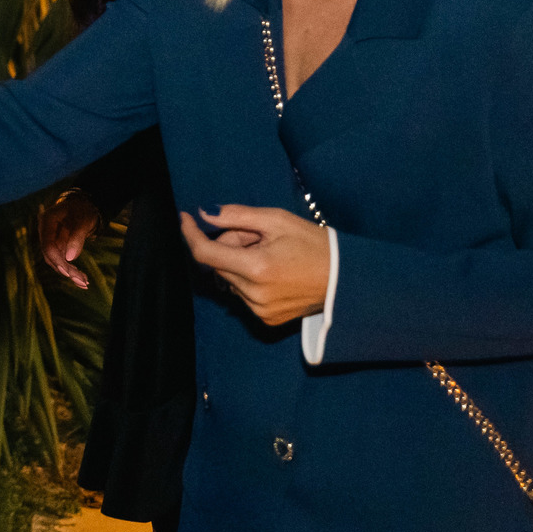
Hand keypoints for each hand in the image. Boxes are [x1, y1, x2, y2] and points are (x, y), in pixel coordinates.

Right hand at [39, 191, 102, 289]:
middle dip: (66, 270)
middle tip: (82, 282)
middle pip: (51, 256)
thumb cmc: (83, 210)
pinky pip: (62, 260)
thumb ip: (77, 237)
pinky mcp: (57, 246)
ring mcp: (51, 239)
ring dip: (70, 273)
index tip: (68, 273)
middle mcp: (46, 232)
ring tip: (85, 283)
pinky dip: (72, 270)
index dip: (56, 260)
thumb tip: (70, 258)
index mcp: (47, 221)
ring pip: (56, 261)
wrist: (84, 206)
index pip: (47, 246)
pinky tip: (82, 279)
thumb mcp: (83, 221)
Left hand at [179, 204, 329, 326]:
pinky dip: (249, 279)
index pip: (205, 254)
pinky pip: (243, 293)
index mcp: (257, 268)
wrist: (347, 279)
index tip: (186, 217)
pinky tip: (273, 272)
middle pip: (219, 263)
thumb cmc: (314, 244)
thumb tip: (203, 213)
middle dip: (228, 244)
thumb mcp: (277, 221)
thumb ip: (235, 216)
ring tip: (270, 253)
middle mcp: (254, 294)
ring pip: (230, 278)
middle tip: (255, 234)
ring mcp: (260, 310)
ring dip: (239, 262)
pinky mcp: (266, 319)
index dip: (190, 233)